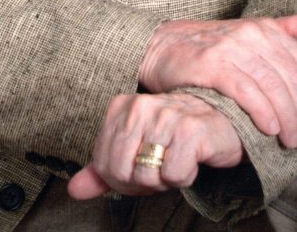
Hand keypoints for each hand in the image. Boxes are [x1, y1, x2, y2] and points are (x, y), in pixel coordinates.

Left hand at [67, 91, 242, 199]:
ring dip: (163, 181)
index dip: (122, 179)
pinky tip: (193, 159)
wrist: (222, 121)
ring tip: (176, 161)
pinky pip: (174, 176)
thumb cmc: (175, 137)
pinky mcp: (190, 130)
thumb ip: (103, 169)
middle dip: (140, 183)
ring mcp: (165, 116)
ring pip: (146, 176)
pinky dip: (185, 177)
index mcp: (121, 107)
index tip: (142, 167)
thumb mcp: (136, 150)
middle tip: (160, 169)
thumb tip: (74, 190)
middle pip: (121, 172)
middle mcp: (140, 106)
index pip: (103, 164)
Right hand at [138, 11, 296, 147]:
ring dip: (287, 119)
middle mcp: (251, 34)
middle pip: (293, 79)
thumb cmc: (208, 45)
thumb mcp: (248, 32)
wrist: (159, 46)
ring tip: (287, 140)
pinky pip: (247, 91)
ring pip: (273, 86)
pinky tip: (268, 129)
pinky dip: (262, 112)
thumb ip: (286, 28)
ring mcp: (231, 48)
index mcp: (265, 28)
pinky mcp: (211, 64)